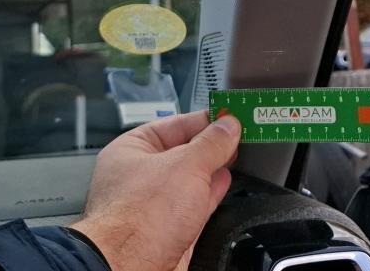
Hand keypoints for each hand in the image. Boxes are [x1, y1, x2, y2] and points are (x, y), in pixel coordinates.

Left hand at [71, 110, 240, 270]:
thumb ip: (212, 144)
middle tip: (238, 131)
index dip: (206, 118)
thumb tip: (228, 126)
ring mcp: (153, 205)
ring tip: (234, 152)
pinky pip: (194, 204)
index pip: (176, 123)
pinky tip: (223, 182)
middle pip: (183, 150)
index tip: (230, 114)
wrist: (131, 269)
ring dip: (214, 166)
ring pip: (190, 179)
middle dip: (211, 143)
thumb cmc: (137, 219)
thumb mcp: (186, 166)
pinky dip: (211, 192)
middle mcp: (139, 176)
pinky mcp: (168, 230)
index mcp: (131, 150)